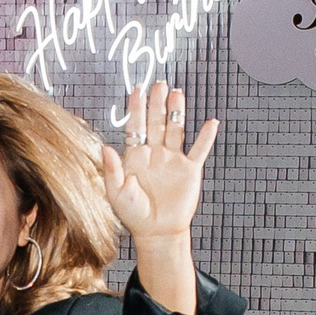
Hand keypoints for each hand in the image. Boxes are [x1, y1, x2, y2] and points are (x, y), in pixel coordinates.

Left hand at [98, 80, 217, 240]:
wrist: (156, 231)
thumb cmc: (134, 215)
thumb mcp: (117, 193)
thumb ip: (112, 170)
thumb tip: (105, 147)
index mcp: (135, 156)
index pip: (135, 127)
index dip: (136, 109)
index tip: (137, 90)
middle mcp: (155, 153)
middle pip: (156, 122)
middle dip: (157, 103)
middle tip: (159, 83)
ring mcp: (173, 160)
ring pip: (176, 129)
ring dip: (177, 111)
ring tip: (177, 93)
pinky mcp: (189, 170)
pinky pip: (199, 149)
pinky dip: (206, 137)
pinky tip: (210, 122)